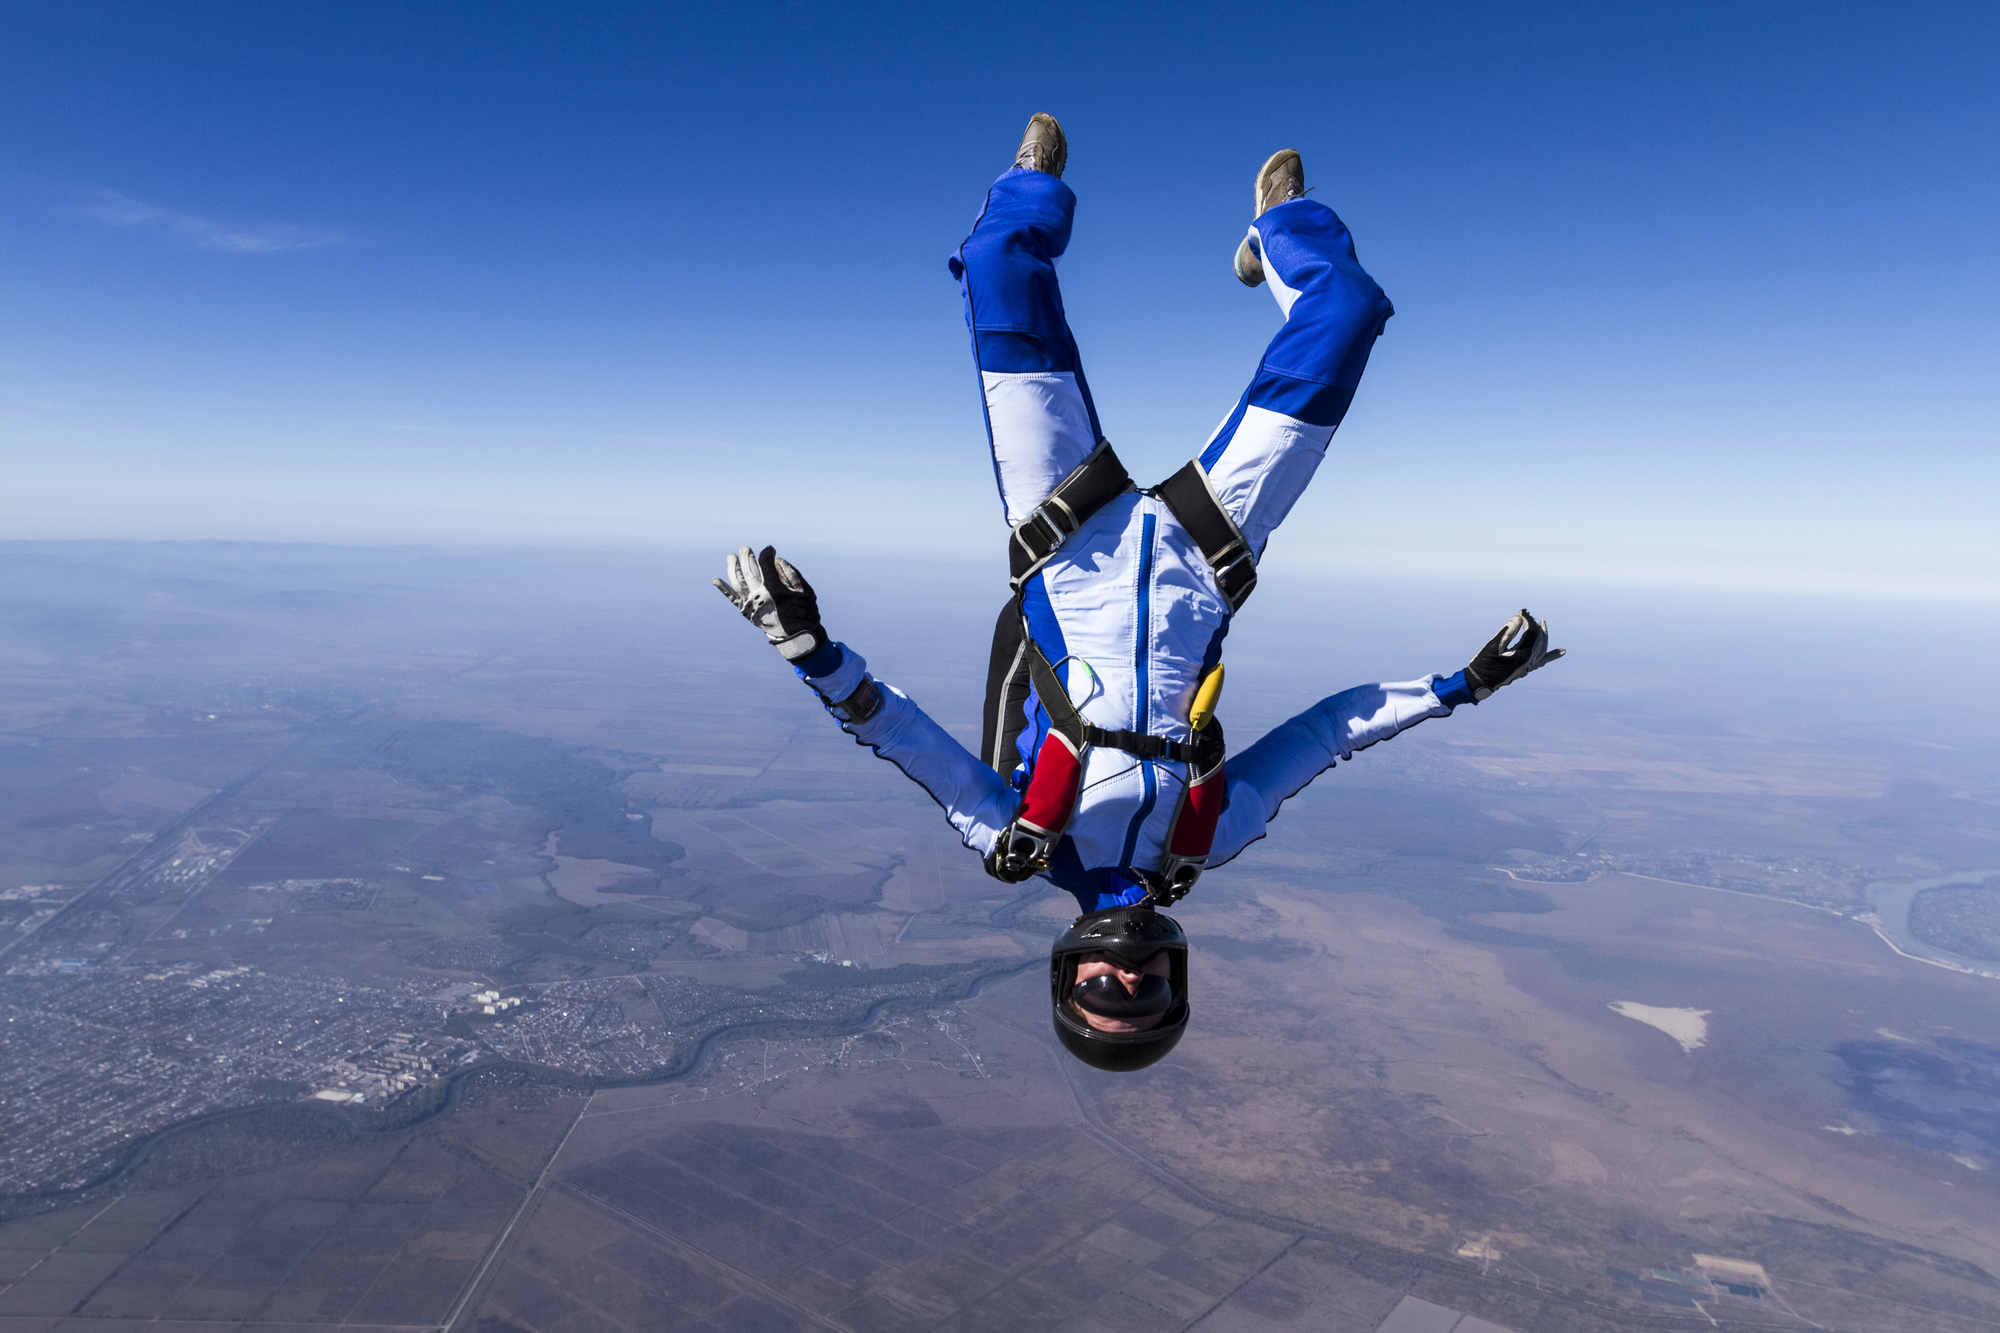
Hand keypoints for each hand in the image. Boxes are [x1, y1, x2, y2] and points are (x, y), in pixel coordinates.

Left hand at [712, 545, 827, 660]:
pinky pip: (732, 599)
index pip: (765, 564)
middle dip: (747, 557)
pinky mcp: (746, 612)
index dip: (767, 554)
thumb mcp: (805, 590)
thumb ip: (791, 573)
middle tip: (745, 548)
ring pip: (738, 582)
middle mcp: (760, 595)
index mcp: (776, 589)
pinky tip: (716, 579)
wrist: (798, 637)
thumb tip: (776, 560)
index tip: (770, 550)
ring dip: (733, 567)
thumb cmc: (804, 612)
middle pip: (749, 570)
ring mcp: (751, 604)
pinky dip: (723, 589)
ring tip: (731, 557)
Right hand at [1464, 609, 1563, 700]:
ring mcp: (1528, 667)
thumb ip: (1508, 631)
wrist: (1479, 683)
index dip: (1528, 620)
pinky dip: (1552, 655)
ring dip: (1543, 636)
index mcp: (1523, 655)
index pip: (1533, 632)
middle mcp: (1529, 662)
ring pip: (1542, 648)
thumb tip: (1519, 618)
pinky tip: (1563, 651)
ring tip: (1542, 624)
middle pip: (1540, 639)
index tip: (1520, 612)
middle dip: (1535, 625)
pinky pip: (1542, 661)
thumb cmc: (1483, 664)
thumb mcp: (1493, 646)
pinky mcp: (1525, 669)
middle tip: (1527, 615)